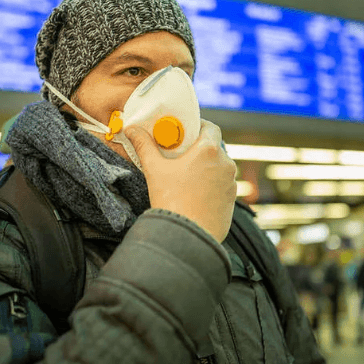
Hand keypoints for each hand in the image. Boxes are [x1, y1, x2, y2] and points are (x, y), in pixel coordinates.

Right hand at [125, 119, 236, 242]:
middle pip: (215, 148)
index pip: (211, 127)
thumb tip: (132, 129)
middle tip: (181, 154)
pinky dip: (212, 185)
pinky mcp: (231, 201)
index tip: (186, 131)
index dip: (199, 126)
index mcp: (209, 151)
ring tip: (187, 176)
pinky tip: (195, 194)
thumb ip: (144, 145)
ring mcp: (231, 184)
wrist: (187, 237)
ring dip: (206, 168)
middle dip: (199, 149)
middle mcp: (226, 164)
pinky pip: (222, 186)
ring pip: (219, 168)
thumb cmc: (171, 200)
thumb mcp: (154, 169)